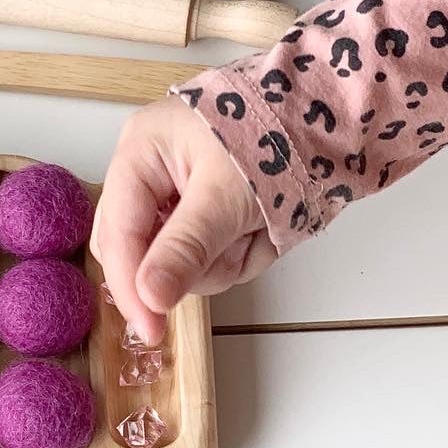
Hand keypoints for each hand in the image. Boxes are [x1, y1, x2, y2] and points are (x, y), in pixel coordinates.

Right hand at [92, 97, 273, 345]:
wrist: (329, 117)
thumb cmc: (274, 136)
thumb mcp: (226, 196)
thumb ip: (186, 249)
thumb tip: (150, 298)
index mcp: (140, 153)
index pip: (118, 233)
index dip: (130, 286)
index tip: (150, 330)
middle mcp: (150, 176)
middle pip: (140, 252)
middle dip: (192, 264)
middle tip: (232, 253)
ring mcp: (178, 199)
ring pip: (178, 264)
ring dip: (223, 260)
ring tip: (257, 230)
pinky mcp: (206, 217)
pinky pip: (207, 260)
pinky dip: (237, 255)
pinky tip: (260, 233)